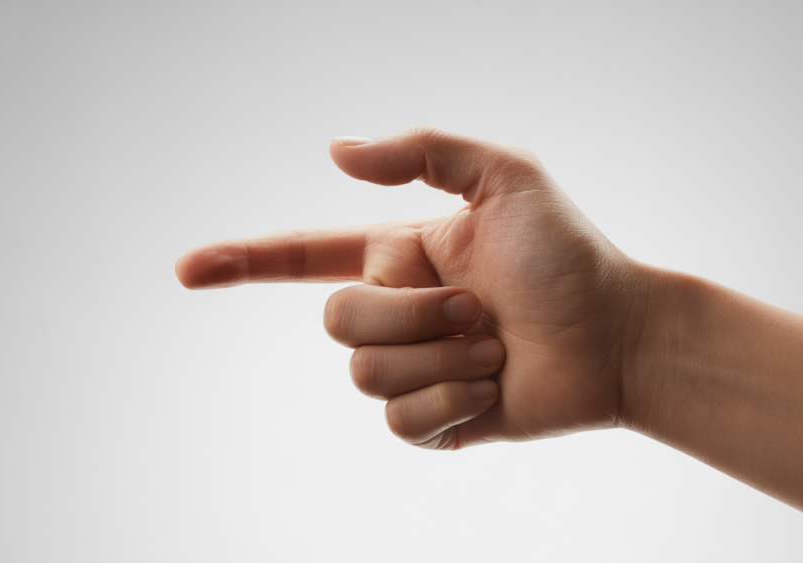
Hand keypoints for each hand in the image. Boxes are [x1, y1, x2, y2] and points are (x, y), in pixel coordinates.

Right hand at [176, 126, 661, 448]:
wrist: (616, 335)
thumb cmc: (568, 255)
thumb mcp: (506, 176)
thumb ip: (423, 152)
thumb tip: (334, 152)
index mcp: (403, 254)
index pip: (308, 256)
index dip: (245, 261)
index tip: (187, 271)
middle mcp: (400, 310)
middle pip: (337, 320)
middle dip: (411, 312)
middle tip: (480, 308)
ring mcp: (415, 367)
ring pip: (364, 373)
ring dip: (439, 355)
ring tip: (494, 345)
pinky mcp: (435, 419)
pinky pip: (399, 420)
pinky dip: (450, 399)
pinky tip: (492, 386)